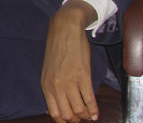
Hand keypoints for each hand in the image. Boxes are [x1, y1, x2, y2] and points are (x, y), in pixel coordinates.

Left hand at [42, 0, 97, 122]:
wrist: (64, 29)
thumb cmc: (57, 50)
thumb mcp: (48, 70)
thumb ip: (51, 87)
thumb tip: (55, 107)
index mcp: (45, 85)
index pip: (53, 113)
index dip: (64, 120)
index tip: (71, 118)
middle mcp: (56, 86)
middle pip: (66, 116)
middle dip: (76, 119)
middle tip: (81, 116)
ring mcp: (69, 82)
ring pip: (79, 111)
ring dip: (86, 116)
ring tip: (89, 114)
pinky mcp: (82, 76)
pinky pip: (89, 100)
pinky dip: (94, 110)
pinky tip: (96, 112)